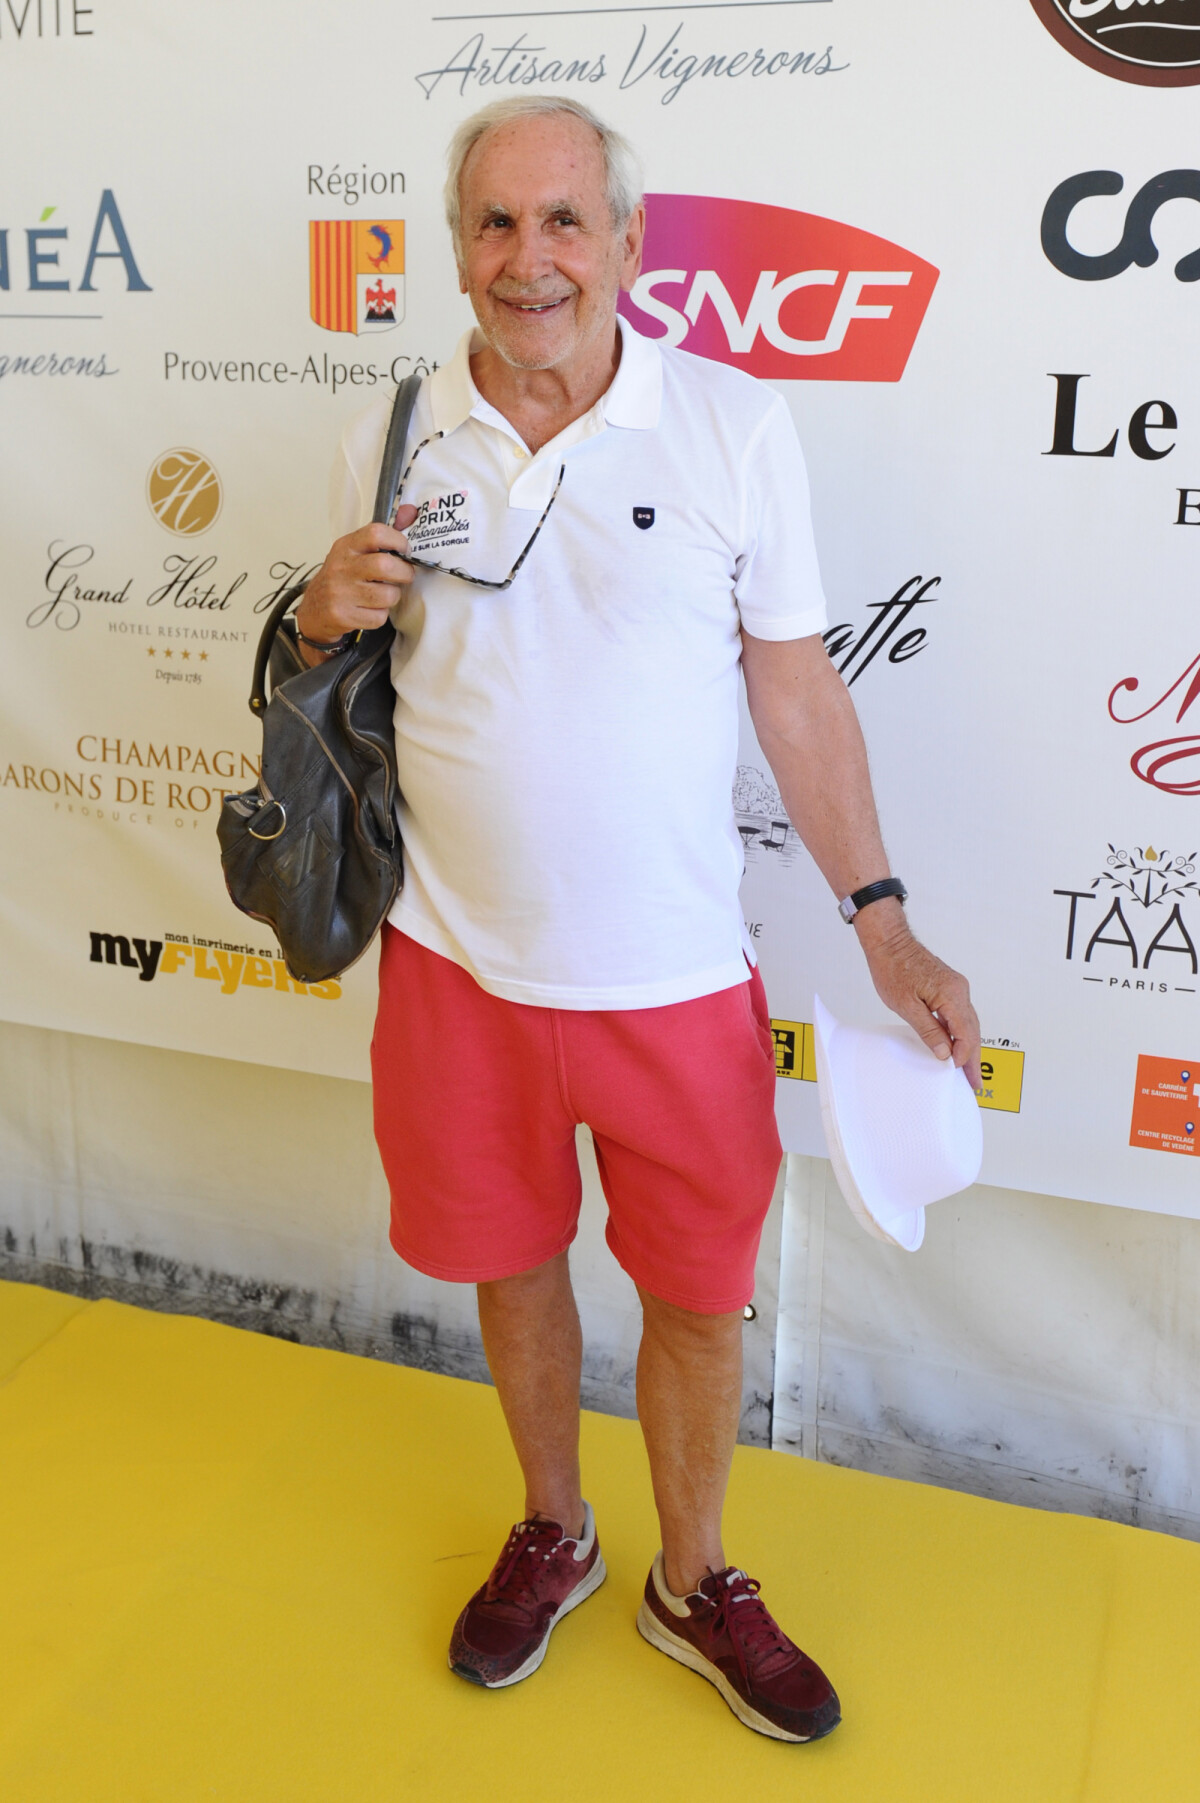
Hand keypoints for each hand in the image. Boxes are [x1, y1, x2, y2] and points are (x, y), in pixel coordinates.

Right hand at [294, 505, 418, 661]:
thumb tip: (411, 512)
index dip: (398, 541)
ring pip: (387, 595)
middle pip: (386, 566)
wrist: (313, 610)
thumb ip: (383, 536)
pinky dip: (380, 615)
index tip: (404, 551)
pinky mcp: (342, 615)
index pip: (376, 533)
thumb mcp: (354, 552)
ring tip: (383, 594)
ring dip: (392, 597)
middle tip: (404, 576)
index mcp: (346, 546)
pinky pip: (379, 617)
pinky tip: (369, 610)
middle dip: (404, 573)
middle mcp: (341, 567)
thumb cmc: (341, 578)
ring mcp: (340, 592)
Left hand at [855, 903, 981, 1089]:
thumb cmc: (893, 968)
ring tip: (967, 1070)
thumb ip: (928, 1030)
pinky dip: (960, 1032)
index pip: (966, 1034)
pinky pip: (960, 1014)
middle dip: (973, 1058)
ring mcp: (956, 988)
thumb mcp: (906, 1006)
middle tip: (974, 1082)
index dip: (963, 1056)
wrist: (889, 943)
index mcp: (951, 995)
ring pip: (968, 1023)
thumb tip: (944, 1052)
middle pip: (972, 1031)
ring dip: (968, 1047)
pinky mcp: (949, 987)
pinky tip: (955, 1046)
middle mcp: (959, 990)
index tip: (958, 1074)